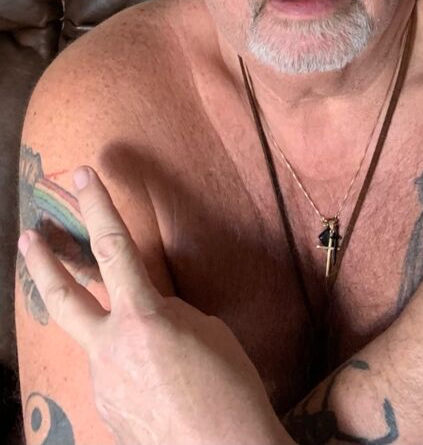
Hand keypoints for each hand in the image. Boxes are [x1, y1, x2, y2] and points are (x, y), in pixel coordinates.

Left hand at [18, 166, 291, 444]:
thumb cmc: (229, 386)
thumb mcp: (207, 331)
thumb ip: (169, 313)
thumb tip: (151, 312)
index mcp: (142, 320)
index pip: (114, 249)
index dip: (98, 207)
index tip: (82, 176)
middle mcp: (110, 349)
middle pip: (63, 298)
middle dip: (43, 263)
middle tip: (28, 236)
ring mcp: (101, 383)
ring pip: (93, 340)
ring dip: (105, 327)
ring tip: (140, 337)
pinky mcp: (104, 410)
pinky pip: (110, 374)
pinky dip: (127, 364)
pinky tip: (155, 379)